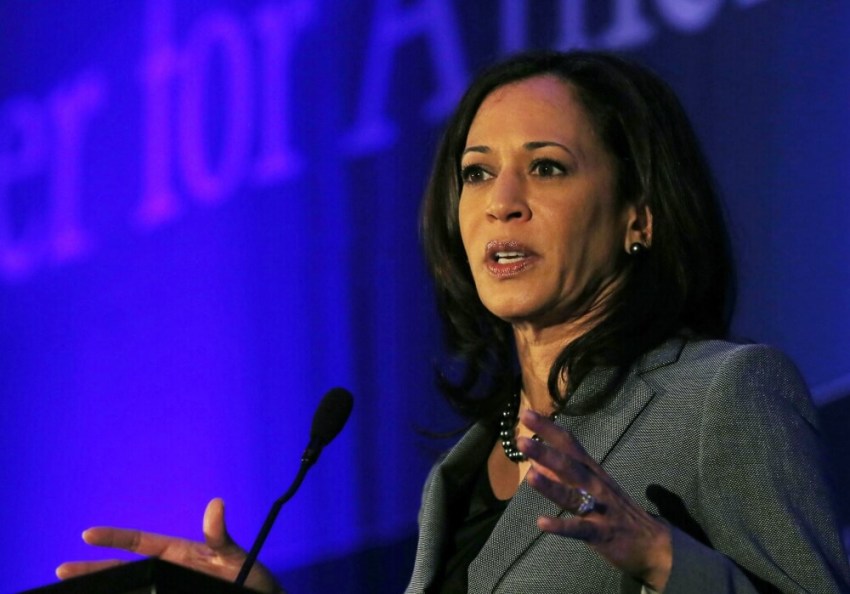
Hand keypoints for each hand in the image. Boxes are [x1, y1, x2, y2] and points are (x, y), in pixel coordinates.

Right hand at [56, 498, 281, 593]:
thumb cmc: (248, 577)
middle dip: (94, 571)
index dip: (115, 538)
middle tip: (62, 572)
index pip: (140, 543)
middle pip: (124, 570)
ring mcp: (168, 588)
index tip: (88, 535)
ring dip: (105, 591)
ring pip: (131, 589)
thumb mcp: (233, 555)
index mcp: (178, 553)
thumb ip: (218, 535)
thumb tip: (216, 505)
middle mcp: (168, 571)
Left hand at [518, 410, 671, 591]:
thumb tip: (536, 461)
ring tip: (529, 476)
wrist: (654, 544)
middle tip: (521, 440)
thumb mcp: (591, 488)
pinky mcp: (601, 533)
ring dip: (551, 486)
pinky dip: (561, 526)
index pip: (569, 444)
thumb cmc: (617, 511)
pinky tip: (542, 523)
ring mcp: (600, 508)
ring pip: (573, 495)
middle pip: (569, 465)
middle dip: (546, 452)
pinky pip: (580, 529)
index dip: (548, 429)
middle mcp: (596, 485)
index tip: (526, 414)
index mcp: (592, 471)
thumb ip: (563, 475)